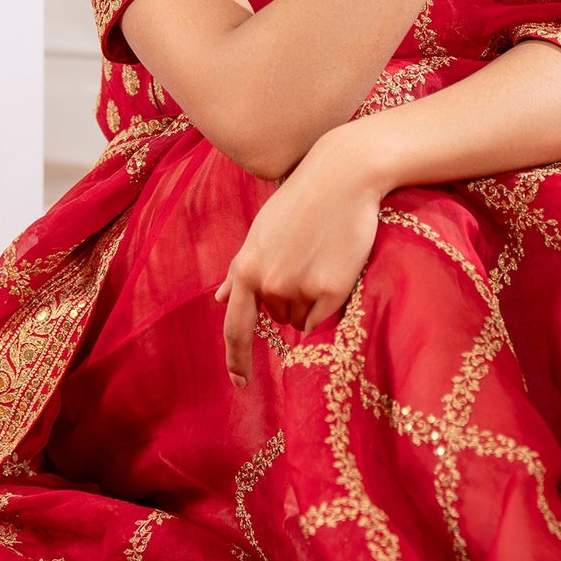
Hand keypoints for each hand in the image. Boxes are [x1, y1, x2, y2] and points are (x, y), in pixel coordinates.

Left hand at [216, 130, 383, 385]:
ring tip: (321, 258)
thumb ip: (239, 270)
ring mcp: (300, 288)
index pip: (236, 327)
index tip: (239, 384)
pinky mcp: (332, 289)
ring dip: (311, 300)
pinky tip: (336, 268)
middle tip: (306, 258)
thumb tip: (218, 300)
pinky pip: (325, 318)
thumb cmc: (300, 202)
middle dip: (290, 299)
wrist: (342, 176)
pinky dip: (330, 303)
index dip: (237, 359)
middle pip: (278, 318)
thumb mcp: (259, 233)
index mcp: (246, 269)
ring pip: (303, 319)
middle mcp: (269, 284)